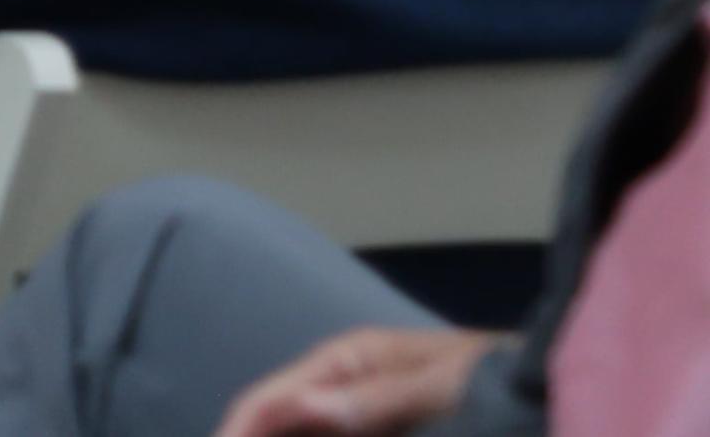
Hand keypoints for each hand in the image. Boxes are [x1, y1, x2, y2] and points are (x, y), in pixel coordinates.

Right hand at [211, 326, 503, 436]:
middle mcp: (341, 388)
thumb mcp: (448, 383)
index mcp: (347, 360)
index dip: (238, 432)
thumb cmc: (504, 375)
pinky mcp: (382, 435)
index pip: (271, 399)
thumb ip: (380, 397)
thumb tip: (307, 405)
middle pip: (276, 424)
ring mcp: (360, 418)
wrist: (552, 388)